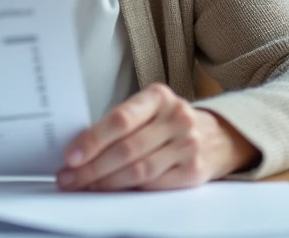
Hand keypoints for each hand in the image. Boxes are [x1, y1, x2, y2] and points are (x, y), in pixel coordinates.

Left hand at [57, 83, 258, 191]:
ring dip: (106, 182)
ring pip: (138, 171)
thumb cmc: (170, 123)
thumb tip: (80, 149)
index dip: (93, 139)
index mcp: (158, 96)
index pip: (120, 119)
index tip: (71, 156)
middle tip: (69, 177)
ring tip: (84, 186)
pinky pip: (153, 185)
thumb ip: (121, 124)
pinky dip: (128, 191)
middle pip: (126, 149)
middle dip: (92, 167)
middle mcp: (176, 118)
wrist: (218, 136)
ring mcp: (188, 145)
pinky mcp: (194, 171)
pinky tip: (112, 191)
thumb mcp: (149, 110)